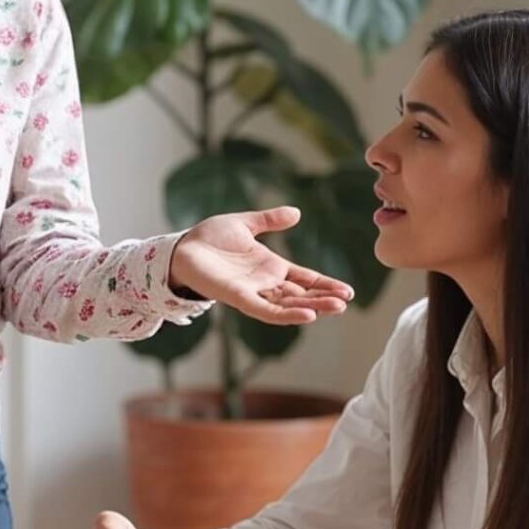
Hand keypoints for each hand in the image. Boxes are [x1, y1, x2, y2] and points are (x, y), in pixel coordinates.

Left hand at [169, 206, 355, 325]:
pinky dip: (286, 314)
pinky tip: (307, 315)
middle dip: (324, 299)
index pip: (305, 279)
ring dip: (312, 307)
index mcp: (270, 267)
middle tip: (346, 302)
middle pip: (301, 295)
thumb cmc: (209, 239)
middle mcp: (265, 283)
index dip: (325, 284)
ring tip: (336, 308)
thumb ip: (270, 220)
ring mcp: (253, 292)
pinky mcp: (238, 297)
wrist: (181, 248)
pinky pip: (266, 309)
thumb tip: (297, 213)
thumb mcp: (245, 224)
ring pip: (288, 305)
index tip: (347, 291)